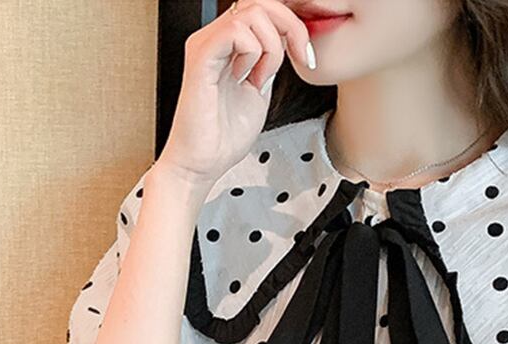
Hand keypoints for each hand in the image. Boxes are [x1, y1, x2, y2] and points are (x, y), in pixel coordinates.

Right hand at [155, 0, 312, 190]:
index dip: (292, 25)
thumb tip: (286, 44)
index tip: (306, 58)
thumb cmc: (223, 136)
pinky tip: (248, 78)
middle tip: (300, 59)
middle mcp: (215, 38)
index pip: (263, 10)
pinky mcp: (200, 58)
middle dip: (291, 27)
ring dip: (271, 47)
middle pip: (260, 2)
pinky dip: (254, 53)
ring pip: (252, 12)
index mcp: (228, 44)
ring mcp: (206, 45)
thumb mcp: (259, 92)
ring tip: (261, 78)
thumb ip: (270, 64)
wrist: (203, 164)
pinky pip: (236, 32)